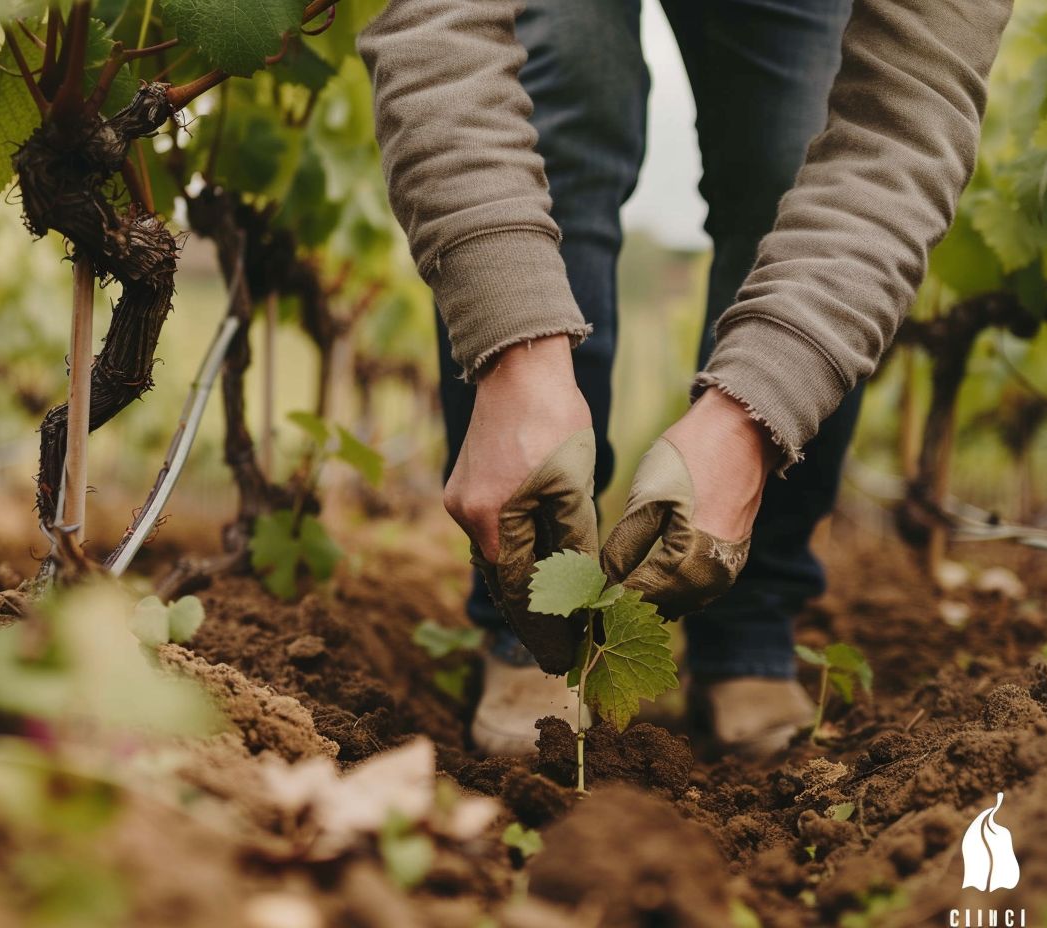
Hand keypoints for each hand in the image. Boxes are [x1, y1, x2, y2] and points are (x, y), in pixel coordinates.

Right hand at [444, 336, 595, 672]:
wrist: (518, 365)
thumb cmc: (553, 419)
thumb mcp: (574, 486)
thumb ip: (574, 543)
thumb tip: (585, 595)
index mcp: (492, 520)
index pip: (521, 593)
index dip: (545, 629)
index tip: (565, 660)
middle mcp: (466, 516)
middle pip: (503, 582)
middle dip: (533, 618)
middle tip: (560, 655)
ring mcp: (461, 500)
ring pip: (497, 559)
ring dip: (525, 589)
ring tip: (553, 621)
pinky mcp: (466, 486)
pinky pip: (492, 534)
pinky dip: (515, 557)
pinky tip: (536, 570)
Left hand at [601, 388, 778, 615]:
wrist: (743, 428)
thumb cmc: (690, 457)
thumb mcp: (648, 499)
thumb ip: (626, 546)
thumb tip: (604, 580)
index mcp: (689, 562)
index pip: (639, 597)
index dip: (608, 601)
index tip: (582, 601)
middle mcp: (713, 576)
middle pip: (662, 607)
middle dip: (628, 605)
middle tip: (594, 600)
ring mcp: (727, 568)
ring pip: (681, 601)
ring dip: (651, 600)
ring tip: (617, 593)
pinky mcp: (733, 556)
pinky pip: (698, 588)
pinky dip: (672, 590)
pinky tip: (651, 580)